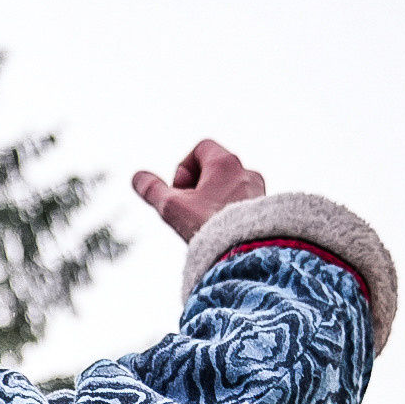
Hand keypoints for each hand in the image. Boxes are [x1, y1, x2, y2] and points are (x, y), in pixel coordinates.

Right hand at [132, 140, 266, 241]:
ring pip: (230, 188)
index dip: (183, 168)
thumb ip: (153, 190)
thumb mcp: (172, 208)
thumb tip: (137, 177)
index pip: (201, 149)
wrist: (246, 254)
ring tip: (205, 223)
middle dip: (197, 187)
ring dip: (213, 200)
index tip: (179, 192)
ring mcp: (260, 191)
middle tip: (189, 209)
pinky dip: (229, 212)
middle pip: (215, 169)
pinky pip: (244, 203)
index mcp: (225, 163)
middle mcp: (246, 172)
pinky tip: (222, 232)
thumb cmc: (209, 228)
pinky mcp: (267, 211)